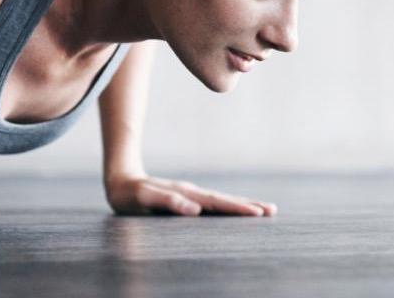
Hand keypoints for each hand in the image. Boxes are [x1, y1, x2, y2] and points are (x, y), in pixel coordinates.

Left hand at [105, 174, 276, 216]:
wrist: (121, 181)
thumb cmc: (130, 194)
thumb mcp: (144, 198)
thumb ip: (168, 202)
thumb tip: (194, 209)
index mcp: (186, 194)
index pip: (217, 203)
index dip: (237, 208)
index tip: (258, 213)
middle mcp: (192, 193)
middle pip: (225, 200)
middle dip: (249, 205)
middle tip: (273, 211)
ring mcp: (191, 195)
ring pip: (221, 200)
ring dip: (242, 205)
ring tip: (264, 210)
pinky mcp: (188, 198)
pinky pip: (213, 204)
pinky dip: (229, 206)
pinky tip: (236, 211)